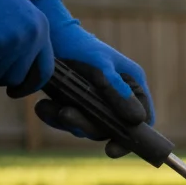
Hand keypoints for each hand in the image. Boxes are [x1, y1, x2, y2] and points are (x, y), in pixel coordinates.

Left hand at [28, 0, 153, 158]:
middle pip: (112, 128)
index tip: (113, 149)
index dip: (132, 138)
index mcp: (133, 87)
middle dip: (88, 126)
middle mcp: (118, 99)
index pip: (143, 120)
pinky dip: (55, 117)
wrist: (49, 35)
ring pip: (88, 127)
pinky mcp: (76, 105)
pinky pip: (69, 122)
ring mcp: (96, 104)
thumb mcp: (101, 67)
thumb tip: (138, 120)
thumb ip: (118, 93)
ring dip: (68, 121)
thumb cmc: (80, 46)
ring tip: (51, 106)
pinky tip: (42, 106)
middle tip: (66, 114)